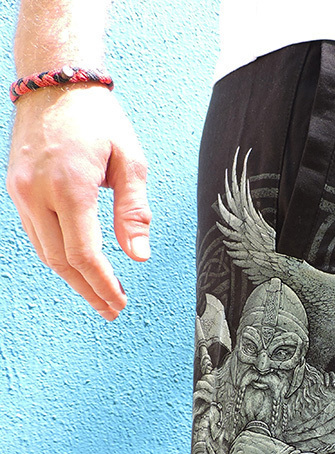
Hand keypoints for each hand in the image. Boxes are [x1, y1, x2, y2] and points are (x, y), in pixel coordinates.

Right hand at [6, 85, 151, 319]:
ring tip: (98, 295)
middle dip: (88, 290)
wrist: (54, 84)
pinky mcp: (17, 190)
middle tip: (111, 309)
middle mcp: (38, 193)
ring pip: (45, 252)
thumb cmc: (97, 119)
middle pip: (61, 261)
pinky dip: (57, 256)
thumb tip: (139, 255)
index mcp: (70, 186)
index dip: (102, 284)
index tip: (119, 302)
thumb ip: (134, 211)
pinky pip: (36, 235)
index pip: (84, 253)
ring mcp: (22, 192)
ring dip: (72, 278)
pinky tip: (77, 267)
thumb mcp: (129, 161)